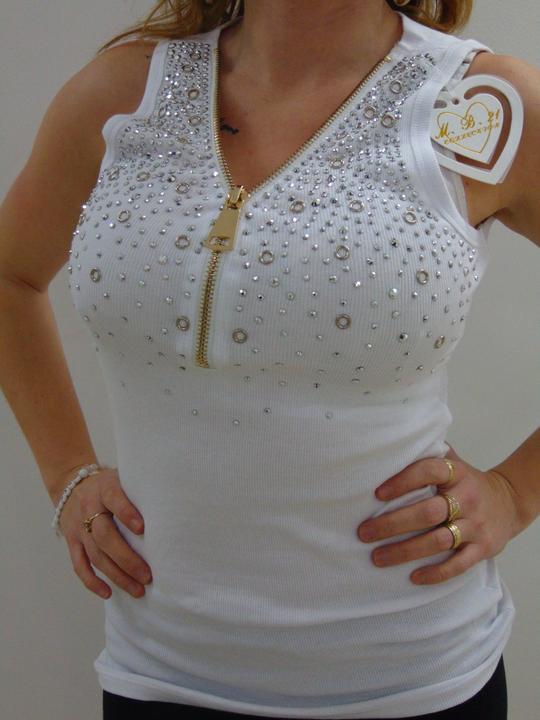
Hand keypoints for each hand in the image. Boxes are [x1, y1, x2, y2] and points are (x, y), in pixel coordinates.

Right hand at [56, 467, 151, 598]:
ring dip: (116, 575)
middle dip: (126, 558)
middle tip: (148, 575)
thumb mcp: (123, 478)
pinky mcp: (72, 542)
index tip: (143, 529)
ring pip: (95, 555)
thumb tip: (172, 506)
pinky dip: (92, 581)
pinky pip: (79, 565)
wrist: (71, 484)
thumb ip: (139, 491)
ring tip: (138, 589)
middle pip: (104, 536)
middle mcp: (89, 509)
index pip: (114, 499)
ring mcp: (78, 528)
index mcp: (105, 489)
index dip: (127, 513)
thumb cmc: (109, 484)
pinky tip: (108, 593)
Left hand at [357, 445, 522, 584]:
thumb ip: (428, 453)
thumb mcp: (453, 462)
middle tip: (364, 532)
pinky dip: (435, 572)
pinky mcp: (483, 548)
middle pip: (428, 512)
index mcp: (457, 473)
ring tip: (377, 557)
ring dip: (405, 551)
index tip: (377, 493)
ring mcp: (476, 525)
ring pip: (438, 540)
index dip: (402, 481)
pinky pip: (458, 564)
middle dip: (392, 524)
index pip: (428, 471)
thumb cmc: (467, 482)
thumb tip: (391, 441)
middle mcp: (467, 498)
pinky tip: (413, 577)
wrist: (510, 502)